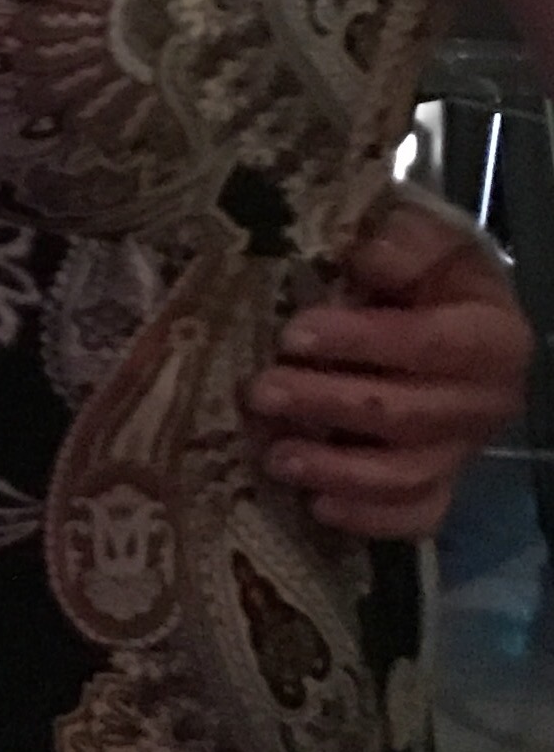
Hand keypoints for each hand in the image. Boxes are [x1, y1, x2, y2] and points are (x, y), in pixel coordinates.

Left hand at [244, 197, 532, 536]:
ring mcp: (464, 449)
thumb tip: (368, 257)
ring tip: (274, 457)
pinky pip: (414, 515)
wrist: (439, 299)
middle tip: (260, 392)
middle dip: (327, 404)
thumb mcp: (422, 233)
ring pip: (406, 473)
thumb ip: (403, 242)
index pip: (428, 345)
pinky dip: (368, 517)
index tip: (293, 334)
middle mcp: (487, 401)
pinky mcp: (441, 481)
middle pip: (408, 415)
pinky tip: (317, 507)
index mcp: (493, 336)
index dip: (362, 342)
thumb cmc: (420, 263)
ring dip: (337, 469)